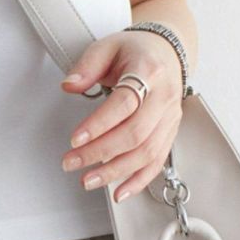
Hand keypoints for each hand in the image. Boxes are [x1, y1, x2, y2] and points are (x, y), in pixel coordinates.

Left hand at [59, 30, 184, 202]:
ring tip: (89, 180)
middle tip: (72, 163)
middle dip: (100, 153)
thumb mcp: (107, 47)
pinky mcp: (170, 133)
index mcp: (148, 72)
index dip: (99, 124)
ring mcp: (170, 117)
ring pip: (147, 152)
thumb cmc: (136, 51)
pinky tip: (120, 192)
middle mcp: (164, 97)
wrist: (166, 52)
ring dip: (116, 171)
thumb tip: (69, 86)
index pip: (124, 103)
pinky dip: (139, 180)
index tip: (75, 139)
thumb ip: (87, 66)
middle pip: (135, 133)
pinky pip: (157, 162)